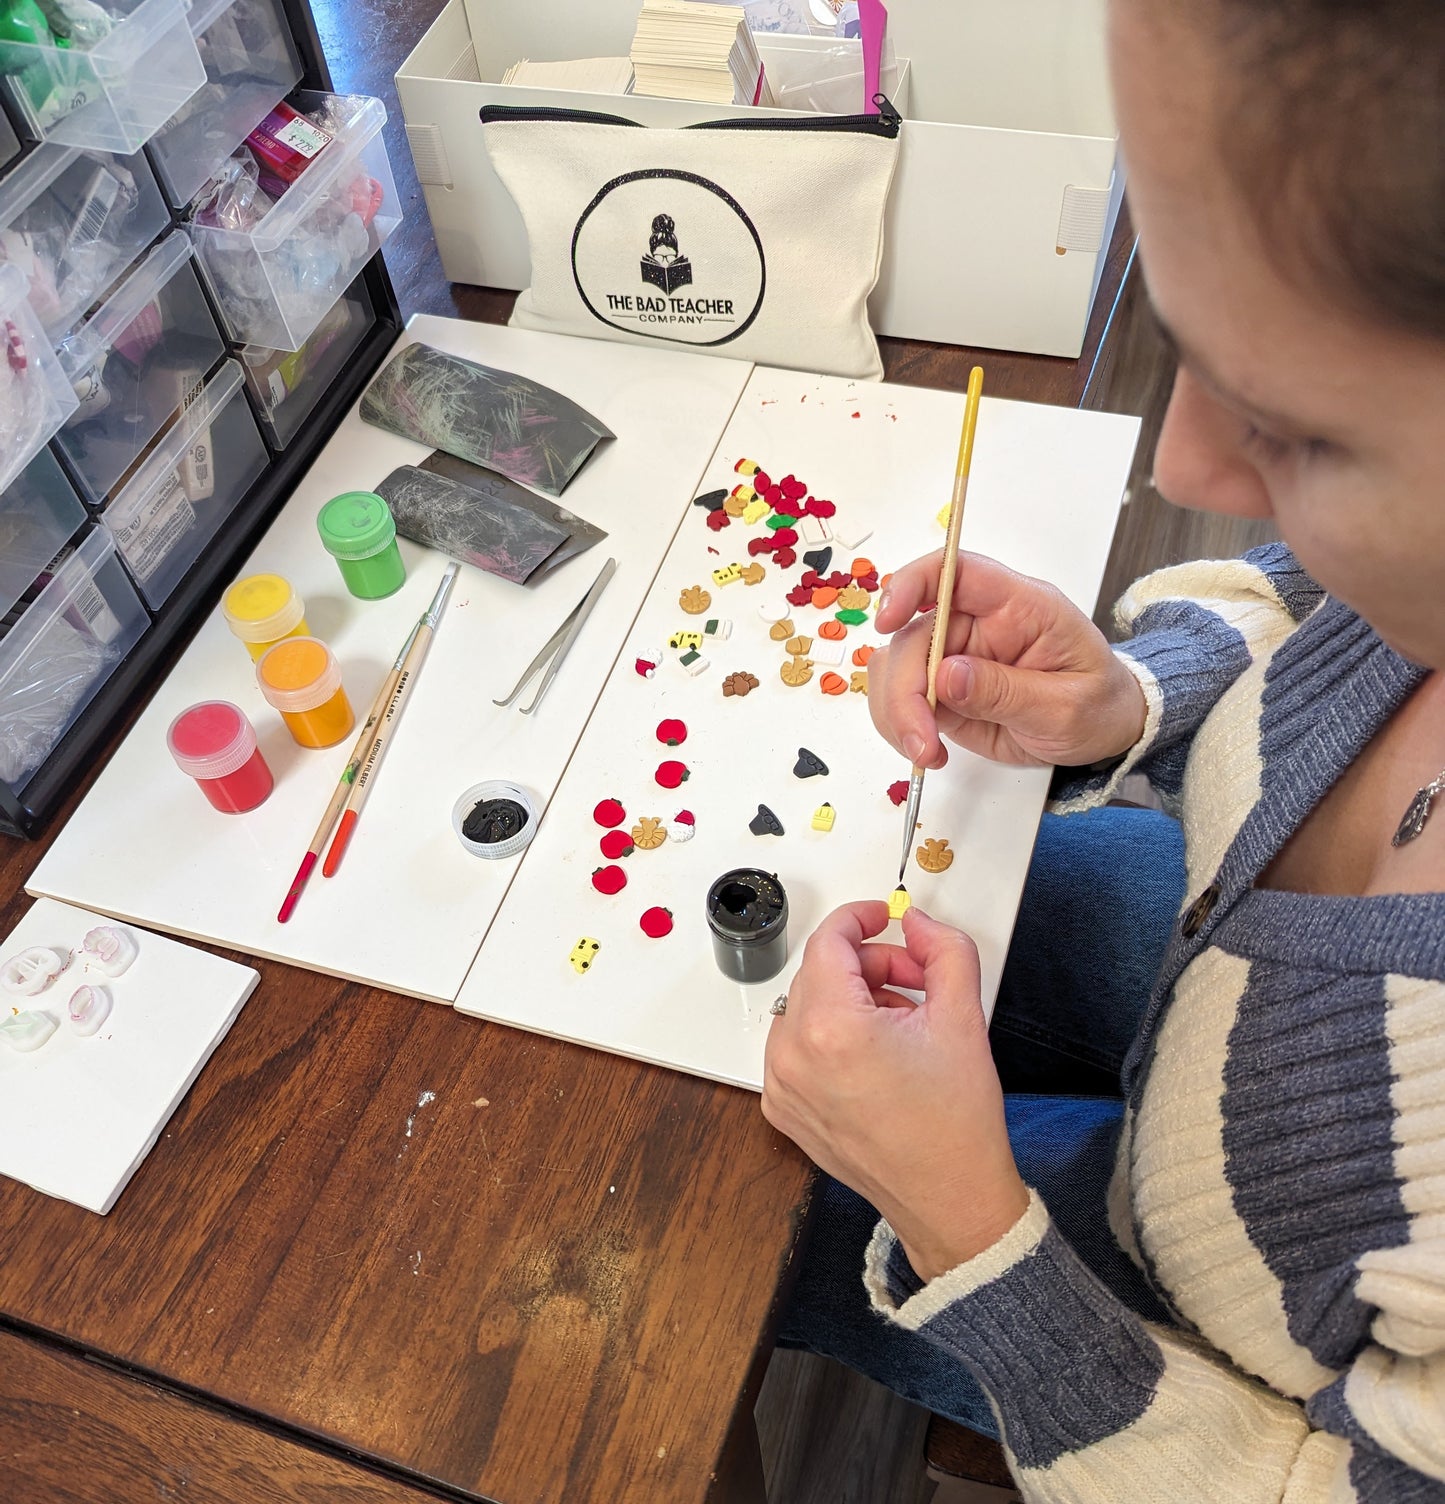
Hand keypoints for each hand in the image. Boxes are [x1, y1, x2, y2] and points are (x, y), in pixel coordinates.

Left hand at [762, 902, 1028, 1282]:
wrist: (950, 1199)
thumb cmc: (955, 1126)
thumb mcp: (963, 1017)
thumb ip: (945, 950)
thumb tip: (919, 923)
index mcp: (831, 1029)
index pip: (828, 941)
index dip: (859, 919)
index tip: (881, 918)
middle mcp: (793, 1057)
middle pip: (820, 973)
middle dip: (870, 966)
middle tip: (916, 982)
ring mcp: (782, 1087)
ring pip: (807, 1007)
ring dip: (851, 1001)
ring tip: (900, 1025)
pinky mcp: (783, 1109)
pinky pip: (797, 1046)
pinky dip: (831, 1037)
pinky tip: (876, 1056)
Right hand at [870, 550, 1146, 770]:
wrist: (1105, 729)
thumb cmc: (1098, 705)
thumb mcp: (1066, 708)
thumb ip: (1008, 692)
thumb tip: (946, 676)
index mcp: (1019, 606)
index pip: (956, 571)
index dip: (914, 583)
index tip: (889, 619)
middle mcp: (979, 623)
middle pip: (914, 634)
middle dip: (904, 691)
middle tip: (921, 740)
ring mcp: (956, 655)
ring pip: (895, 666)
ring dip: (896, 712)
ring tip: (927, 752)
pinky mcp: (943, 689)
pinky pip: (900, 698)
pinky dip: (899, 725)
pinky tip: (927, 750)